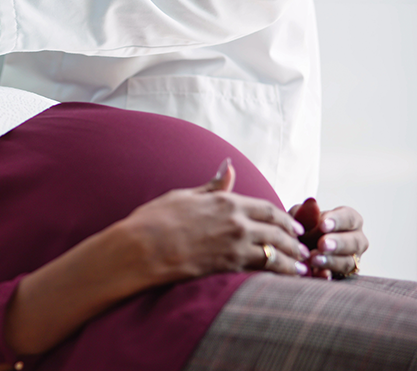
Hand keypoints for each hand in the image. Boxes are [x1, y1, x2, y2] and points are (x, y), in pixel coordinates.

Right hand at [124, 159, 309, 282]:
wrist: (141, 248)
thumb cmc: (154, 220)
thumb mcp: (184, 195)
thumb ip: (212, 186)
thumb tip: (228, 166)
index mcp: (226, 201)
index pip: (266, 208)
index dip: (283, 217)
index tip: (292, 225)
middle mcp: (236, 221)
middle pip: (277, 229)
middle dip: (293, 238)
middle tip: (303, 246)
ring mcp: (235, 244)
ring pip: (276, 250)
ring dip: (293, 258)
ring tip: (302, 265)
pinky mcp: (230, 265)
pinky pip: (266, 268)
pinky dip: (283, 272)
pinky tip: (290, 277)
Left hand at [289, 198, 367, 278]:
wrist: (295, 250)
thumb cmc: (302, 229)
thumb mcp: (299, 219)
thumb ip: (305, 213)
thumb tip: (312, 203)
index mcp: (349, 221)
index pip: (350, 218)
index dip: (338, 221)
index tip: (323, 224)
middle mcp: (355, 240)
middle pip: (355, 242)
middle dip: (338, 243)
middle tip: (322, 244)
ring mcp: (352, 260)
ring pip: (348, 262)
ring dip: (331, 261)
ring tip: (314, 259)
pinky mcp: (343, 276)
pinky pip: (339, 278)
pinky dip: (327, 276)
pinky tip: (318, 273)